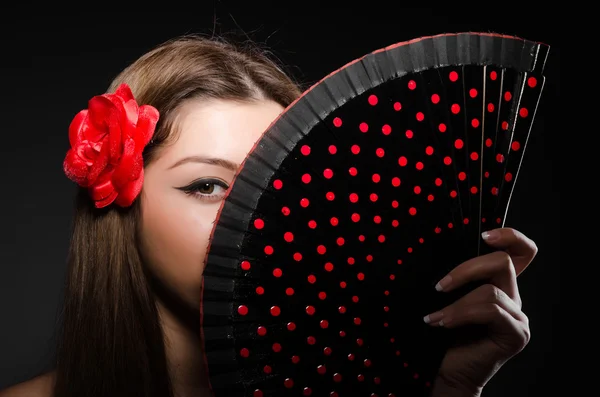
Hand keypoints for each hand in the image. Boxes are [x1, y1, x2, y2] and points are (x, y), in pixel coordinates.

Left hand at [425, 228, 537, 396]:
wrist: (448, 370)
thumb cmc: (444, 333)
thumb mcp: (449, 295)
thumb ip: (457, 275)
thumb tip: (440, 246)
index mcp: (500, 284)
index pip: (522, 252)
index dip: (510, 236)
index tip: (484, 235)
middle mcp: (513, 296)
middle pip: (503, 261)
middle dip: (466, 269)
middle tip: (439, 286)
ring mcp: (518, 316)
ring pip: (491, 289)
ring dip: (456, 302)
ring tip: (434, 316)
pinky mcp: (516, 333)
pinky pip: (490, 310)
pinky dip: (461, 314)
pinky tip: (441, 323)